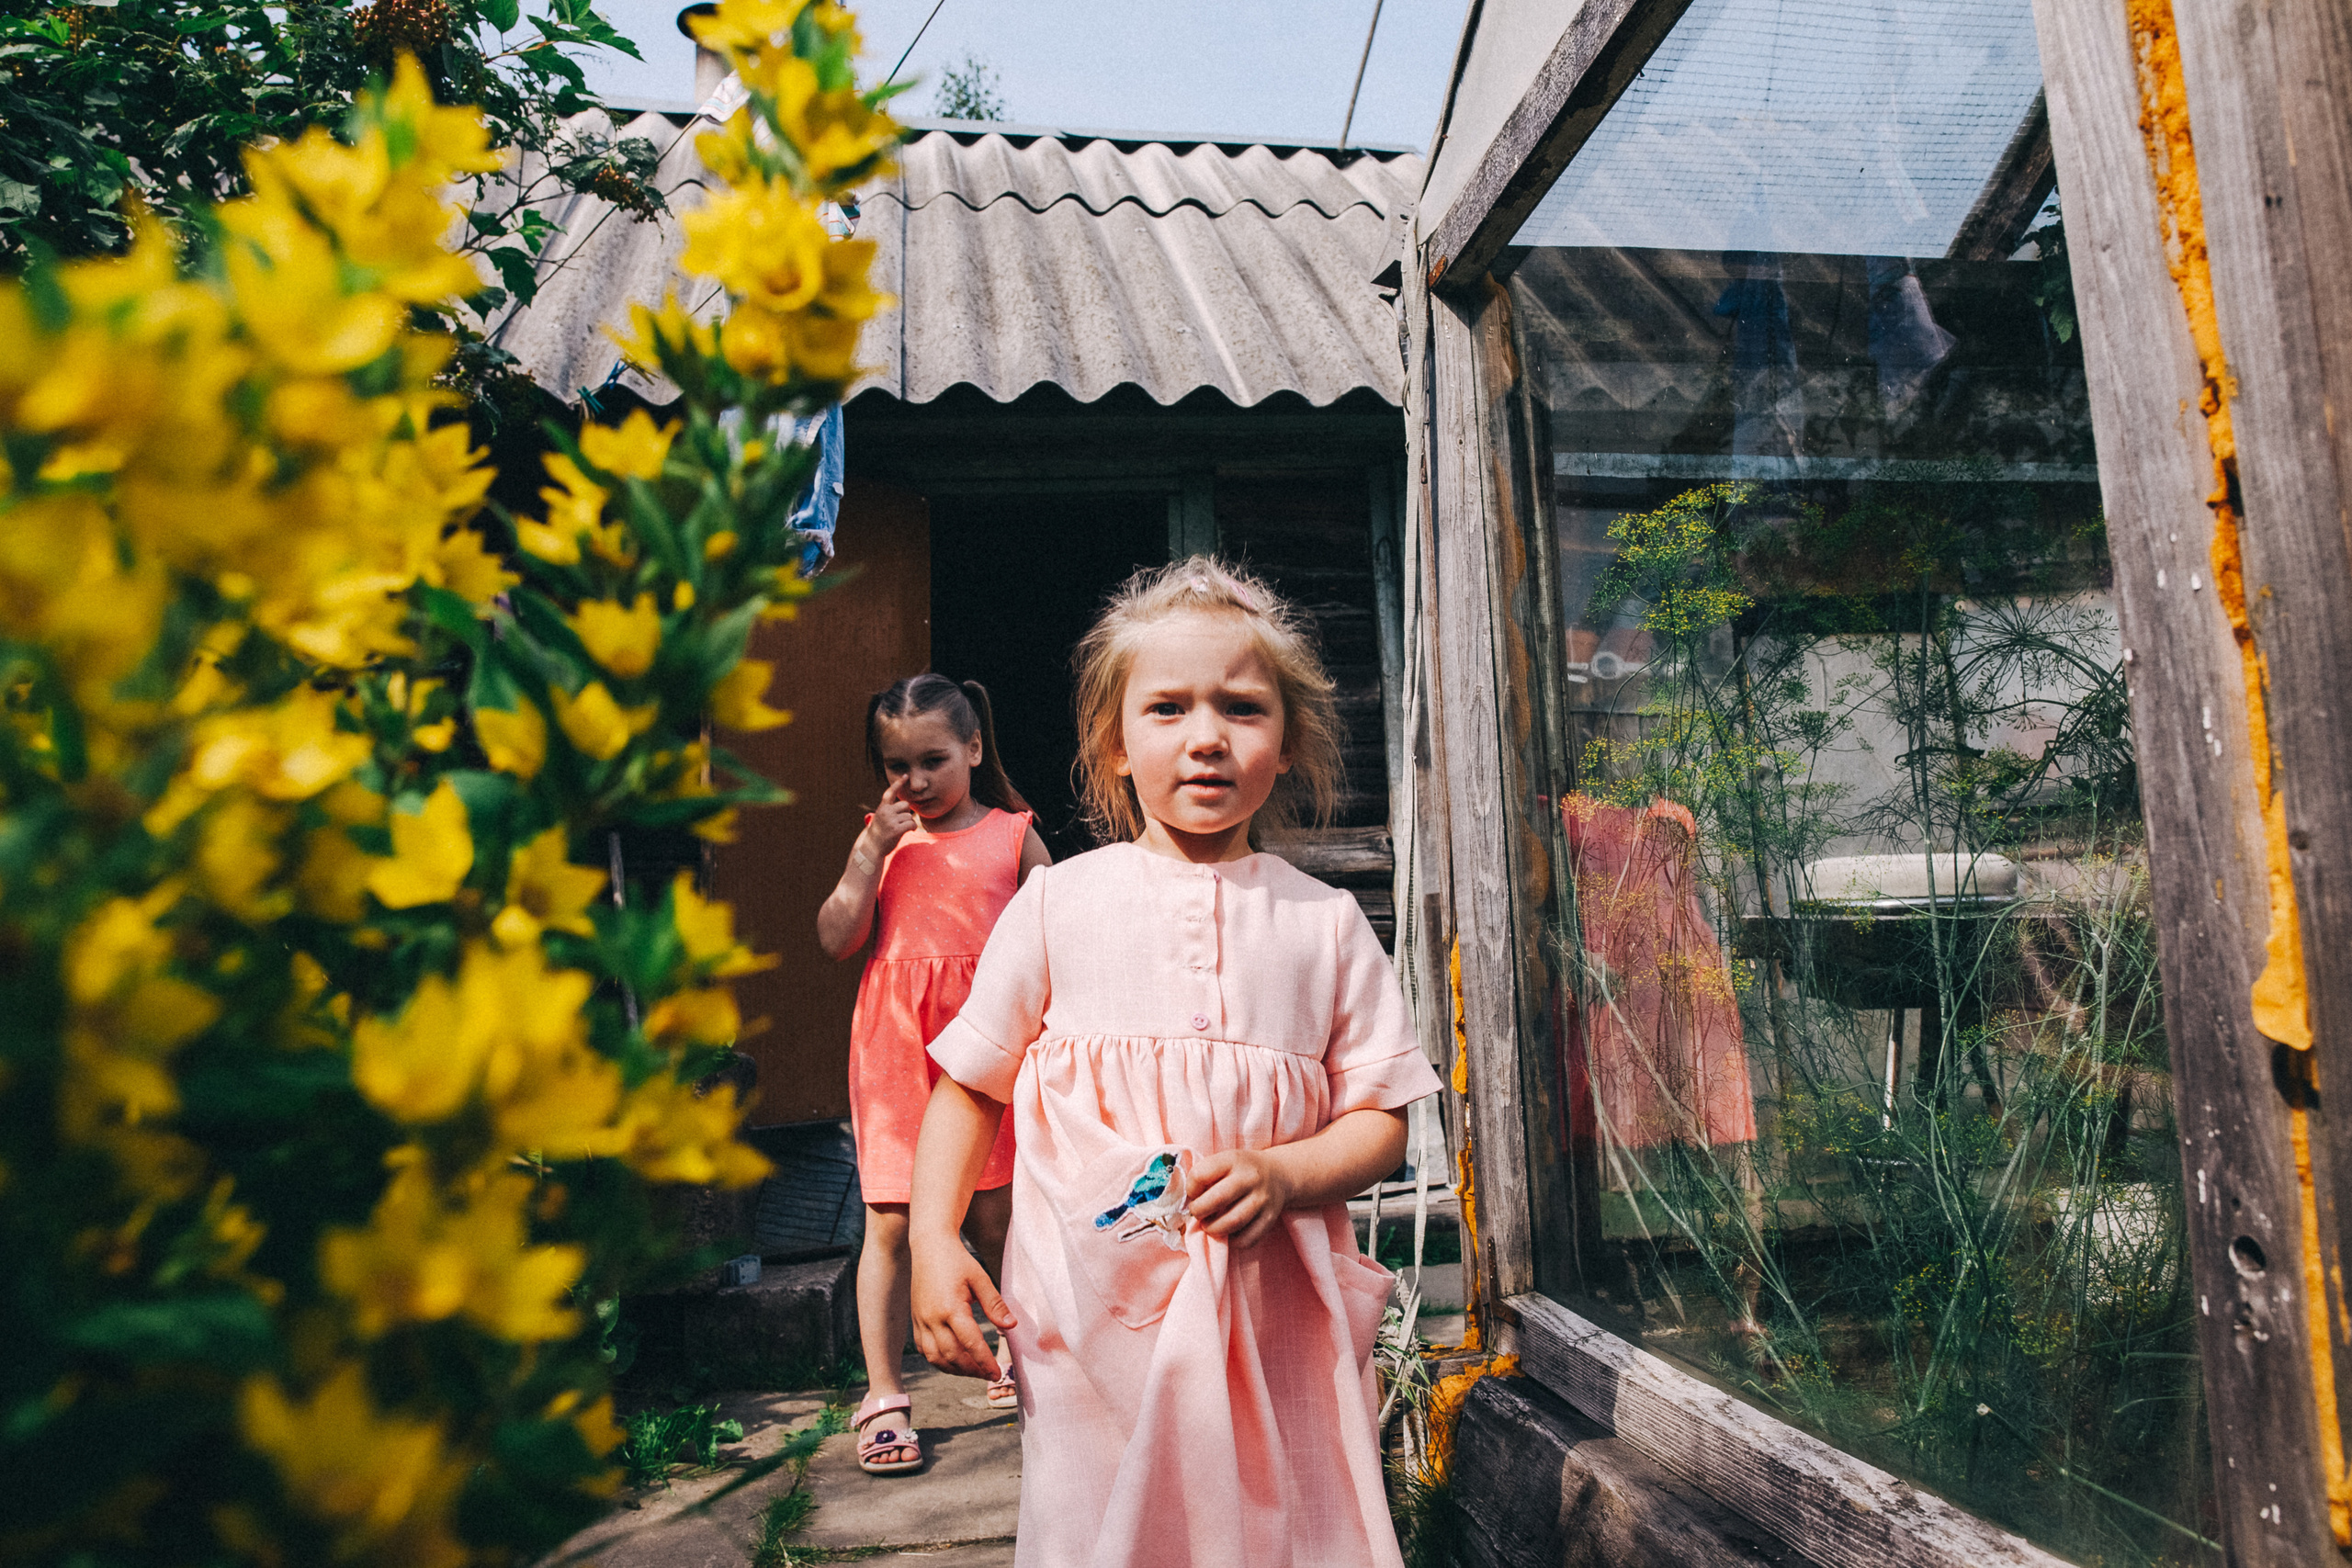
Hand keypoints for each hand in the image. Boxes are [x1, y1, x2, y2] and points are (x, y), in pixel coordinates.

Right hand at [869, 779, 917, 856]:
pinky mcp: (896, 830)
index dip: (898, 784)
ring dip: (909, 822)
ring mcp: (890, 821)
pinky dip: (912, 827)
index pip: (890, 793)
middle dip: (906, 812)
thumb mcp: (881, 818)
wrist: (872, 848)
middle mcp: (885, 812)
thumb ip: (890, 811)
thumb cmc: (879, 833)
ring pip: (909, 816)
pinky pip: (911, 823)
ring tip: (901, 829)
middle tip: (900, 821)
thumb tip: (905, 806)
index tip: (905, 776)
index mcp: (882, 808)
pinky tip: (909, 831)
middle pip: (905, 805)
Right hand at [911, 1237, 1013, 1379]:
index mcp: (950, 1307)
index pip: (970, 1343)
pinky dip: (938, 1361)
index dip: (984, 1362)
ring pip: (935, 1358)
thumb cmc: (957, 1260)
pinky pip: (924, 1350)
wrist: (929, 1246)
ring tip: (974, 1372)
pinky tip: (953, 1361)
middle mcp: (932, 1318)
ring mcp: (921, 1321)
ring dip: (955, 1370)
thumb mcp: (980, 1278)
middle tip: (989, 1375)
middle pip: (952, 1356)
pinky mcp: (916, 1321)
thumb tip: (1011, 1326)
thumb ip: (995, 1304)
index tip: (997, 1373)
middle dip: (972, 1370)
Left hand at [1186, 1147, 1294, 1248]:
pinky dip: (1232, 1241)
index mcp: (1233, 1159)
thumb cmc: (1240, 1170)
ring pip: (1232, 1223)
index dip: (1190, 1188)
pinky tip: (1228, 1233)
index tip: (1194, 1193)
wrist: (1278, 1174)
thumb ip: (1205, 1177)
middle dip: (1199, 1211)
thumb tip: (1186, 1204)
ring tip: (1209, 1225)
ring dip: (1213, 1229)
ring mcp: (1262, 1199)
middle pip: (1217, 1199)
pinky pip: (1246, 1239)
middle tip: (1197, 1213)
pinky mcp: (1269, 1219)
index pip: (1201, 1174)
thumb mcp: (1224, 1161)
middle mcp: (1250, 1178)